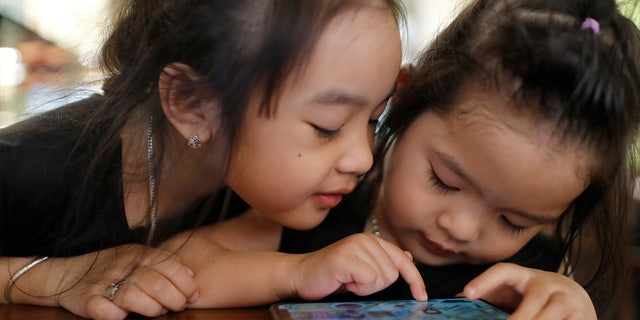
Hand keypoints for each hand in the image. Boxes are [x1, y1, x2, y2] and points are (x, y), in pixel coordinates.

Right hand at [55, 244, 197, 318]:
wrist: (67, 273)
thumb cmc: (112, 267)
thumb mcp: (138, 257)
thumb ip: (164, 264)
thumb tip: (191, 275)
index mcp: (138, 255)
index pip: (170, 266)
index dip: (186, 283)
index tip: (192, 296)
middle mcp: (123, 266)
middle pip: (157, 283)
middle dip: (175, 299)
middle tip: (178, 306)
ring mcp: (105, 283)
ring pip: (134, 296)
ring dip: (151, 308)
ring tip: (157, 311)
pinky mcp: (88, 301)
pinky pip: (107, 312)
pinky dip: (118, 316)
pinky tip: (125, 315)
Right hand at [290, 233, 426, 300]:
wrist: (300, 276)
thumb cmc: (331, 276)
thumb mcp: (362, 268)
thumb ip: (383, 261)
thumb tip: (408, 256)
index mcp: (371, 241)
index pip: (403, 260)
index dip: (415, 280)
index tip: (421, 296)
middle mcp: (365, 239)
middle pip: (393, 273)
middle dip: (377, 285)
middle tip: (355, 282)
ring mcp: (355, 246)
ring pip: (383, 278)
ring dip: (366, 287)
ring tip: (348, 280)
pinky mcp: (346, 257)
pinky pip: (369, 280)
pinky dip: (358, 288)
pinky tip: (344, 281)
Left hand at [463, 262, 595, 319]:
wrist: (577, 299)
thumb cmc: (535, 297)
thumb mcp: (514, 292)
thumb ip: (491, 295)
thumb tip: (456, 300)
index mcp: (525, 276)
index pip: (504, 271)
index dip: (485, 281)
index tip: (467, 294)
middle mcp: (548, 283)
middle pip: (531, 303)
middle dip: (518, 319)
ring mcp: (568, 300)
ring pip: (548, 317)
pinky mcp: (583, 316)